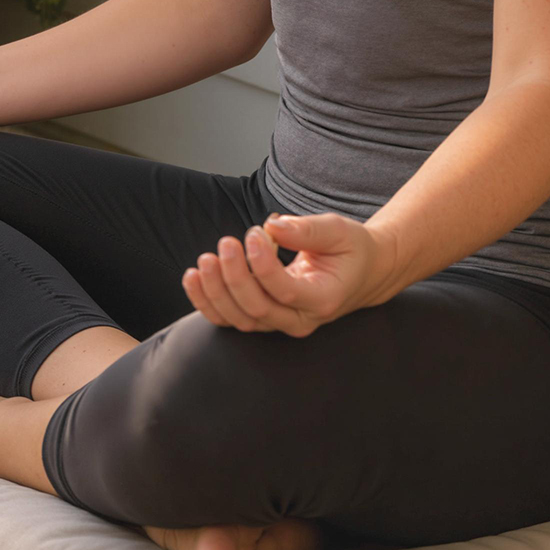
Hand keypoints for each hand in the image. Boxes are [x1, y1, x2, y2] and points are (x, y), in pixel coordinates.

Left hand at [181, 211, 400, 337]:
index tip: (252, 234)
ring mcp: (279, 322)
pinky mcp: (262, 317)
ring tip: (204, 261)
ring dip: (215, 292)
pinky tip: (192, 277)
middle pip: (258, 310)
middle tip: (225, 243)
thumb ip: (307, 230)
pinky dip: (206, 302)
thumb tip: (273, 226)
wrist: (357, 274)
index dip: (262, 265)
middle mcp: (300, 319)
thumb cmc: (347, 249)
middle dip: (235, 277)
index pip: (285, 291)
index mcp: (323, 298)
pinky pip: (229, 318)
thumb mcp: (337, 231)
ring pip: (240, 319)